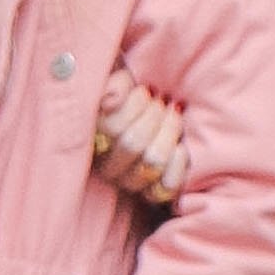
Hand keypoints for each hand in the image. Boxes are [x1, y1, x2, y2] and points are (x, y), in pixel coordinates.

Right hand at [94, 65, 188, 207]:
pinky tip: (181, 146)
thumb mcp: (121, 81)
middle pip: (132, 144)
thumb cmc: (136, 96)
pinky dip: (178, 164)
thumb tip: (112, 100)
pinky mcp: (153, 193)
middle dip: (154, 116)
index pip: (112, 127)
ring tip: (173, 115)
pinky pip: (167, 185)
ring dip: (168, 134)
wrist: (156, 116)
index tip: (146, 90)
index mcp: (93, 137)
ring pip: (152, 162)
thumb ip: (114, 85)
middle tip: (163, 101)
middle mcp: (107, 164)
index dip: (135, 105)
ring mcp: (129, 182)